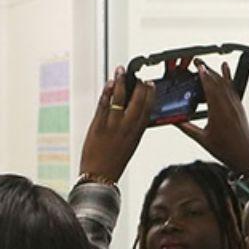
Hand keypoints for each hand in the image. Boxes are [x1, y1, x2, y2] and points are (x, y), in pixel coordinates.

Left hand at [78, 66, 151, 182]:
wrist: (98, 177)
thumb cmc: (113, 163)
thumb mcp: (130, 146)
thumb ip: (133, 130)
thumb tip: (134, 115)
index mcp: (137, 133)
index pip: (148, 109)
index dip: (150, 95)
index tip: (150, 84)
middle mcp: (127, 128)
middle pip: (137, 101)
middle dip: (139, 86)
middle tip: (138, 76)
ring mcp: (112, 125)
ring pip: (120, 99)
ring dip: (121, 82)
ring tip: (120, 71)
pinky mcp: (98, 125)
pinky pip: (104, 105)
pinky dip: (106, 93)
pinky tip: (108, 84)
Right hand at [173, 59, 248, 176]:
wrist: (244, 155)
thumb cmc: (226, 149)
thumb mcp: (201, 138)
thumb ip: (186, 127)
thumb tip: (174, 120)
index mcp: (219, 113)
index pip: (211, 89)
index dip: (204, 76)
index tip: (198, 66)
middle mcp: (229, 106)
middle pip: (218, 83)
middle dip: (208, 70)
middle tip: (199, 62)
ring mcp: (236, 106)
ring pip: (226, 84)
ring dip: (217, 73)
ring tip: (209, 65)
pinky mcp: (239, 107)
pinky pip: (233, 89)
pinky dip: (229, 78)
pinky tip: (226, 71)